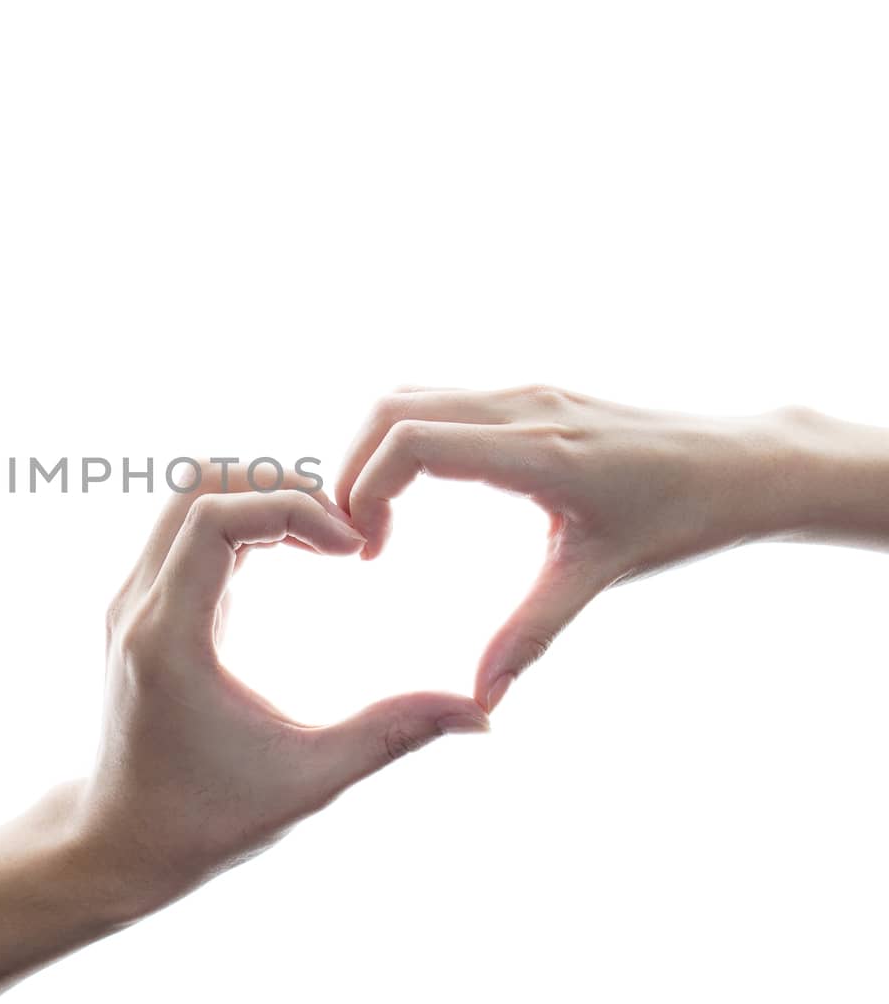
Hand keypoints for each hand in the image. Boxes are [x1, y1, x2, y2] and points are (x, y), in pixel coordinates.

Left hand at [72, 465, 487, 911]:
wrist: (121, 843)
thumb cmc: (208, 821)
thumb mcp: (310, 783)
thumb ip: (392, 737)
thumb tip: (481, 715)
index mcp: (168, 637)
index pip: (214, 517)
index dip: (291, 508)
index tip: (351, 548)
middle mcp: (139, 606)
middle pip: (196, 484)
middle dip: (279, 487)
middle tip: (343, 531)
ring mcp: (133, 601)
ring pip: (187, 497)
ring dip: (259, 497)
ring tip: (324, 538)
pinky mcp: (142, 606)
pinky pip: (186, 529)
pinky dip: (242, 520)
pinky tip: (295, 555)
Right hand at [333, 385, 827, 710]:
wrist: (741, 462)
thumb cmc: (682, 515)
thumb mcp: (600, 574)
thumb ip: (530, 633)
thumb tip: (482, 702)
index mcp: (539, 450)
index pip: (413, 440)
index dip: (367, 489)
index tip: (368, 549)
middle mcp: (522, 406)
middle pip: (393, 408)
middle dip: (353, 469)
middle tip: (354, 536)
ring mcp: (524, 392)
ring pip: (411, 396)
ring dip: (375, 451)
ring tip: (375, 517)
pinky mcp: (527, 394)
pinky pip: (440, 400)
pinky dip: (404, 439)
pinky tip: (414, 493)